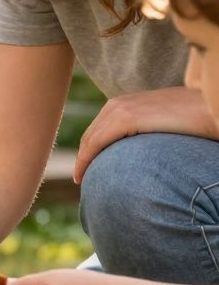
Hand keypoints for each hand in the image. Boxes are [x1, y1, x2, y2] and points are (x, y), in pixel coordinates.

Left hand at [74, 87, 217, 183]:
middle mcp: (117, 103)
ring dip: (82, 161)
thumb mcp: (161, 123)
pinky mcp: (126, 118)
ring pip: (89, 141)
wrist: (214, 108)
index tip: (85, 170)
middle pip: (89, 136)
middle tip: (80, 179)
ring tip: (80, 181)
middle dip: (82, 157)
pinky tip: (83, 176)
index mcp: (124, 103)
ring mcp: (120, 109)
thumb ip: (144, 131)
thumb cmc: (194, 118)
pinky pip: (95, 143)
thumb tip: (139, 152)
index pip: (96, 130)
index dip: (88, 150)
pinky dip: (84, 160)